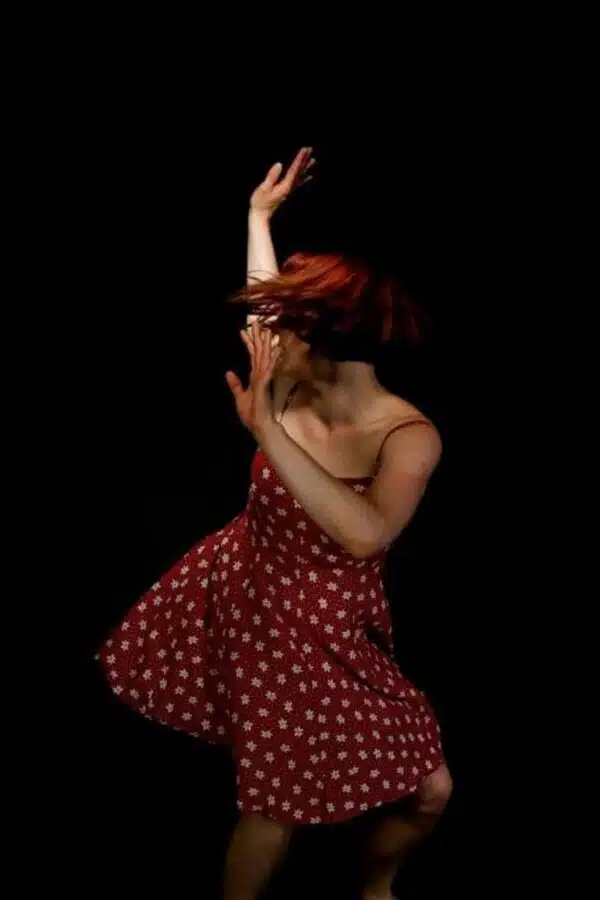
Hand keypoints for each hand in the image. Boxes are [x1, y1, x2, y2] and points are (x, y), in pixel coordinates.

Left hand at [225, 320, 282, 436]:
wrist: (259, 426)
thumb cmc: (252, 413)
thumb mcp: (239, 396)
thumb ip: (236, 384)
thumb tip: (228, 372)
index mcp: (255, 376)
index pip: (252, 356)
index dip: (248, 343)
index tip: (244, 331)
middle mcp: (261, 375)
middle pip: (259, 352)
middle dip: (257, 338)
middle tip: (256, 322)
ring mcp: (264, 379)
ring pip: (265, 357)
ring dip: (266, 344)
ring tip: (268, 330)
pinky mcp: (265, 384)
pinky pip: (268, 368)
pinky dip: (272, 359)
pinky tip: (275, 349)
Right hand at [249, 146, 314, 218]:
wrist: (261, 215)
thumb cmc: (259, 202)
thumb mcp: (263, 189)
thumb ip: (272, 177)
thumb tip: (279, 164)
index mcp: (285, 186)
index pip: (294, 170)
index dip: (299, 159)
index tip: (305, 149)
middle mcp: (289, 188)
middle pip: (299, 172)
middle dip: (305, 160)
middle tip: (310, 149)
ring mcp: (289, 191)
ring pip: (299, 177)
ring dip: (306, 168)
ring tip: (313, 160)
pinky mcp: (286, 193)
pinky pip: (297, 184)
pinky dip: (304, 178)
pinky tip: (309, 176)